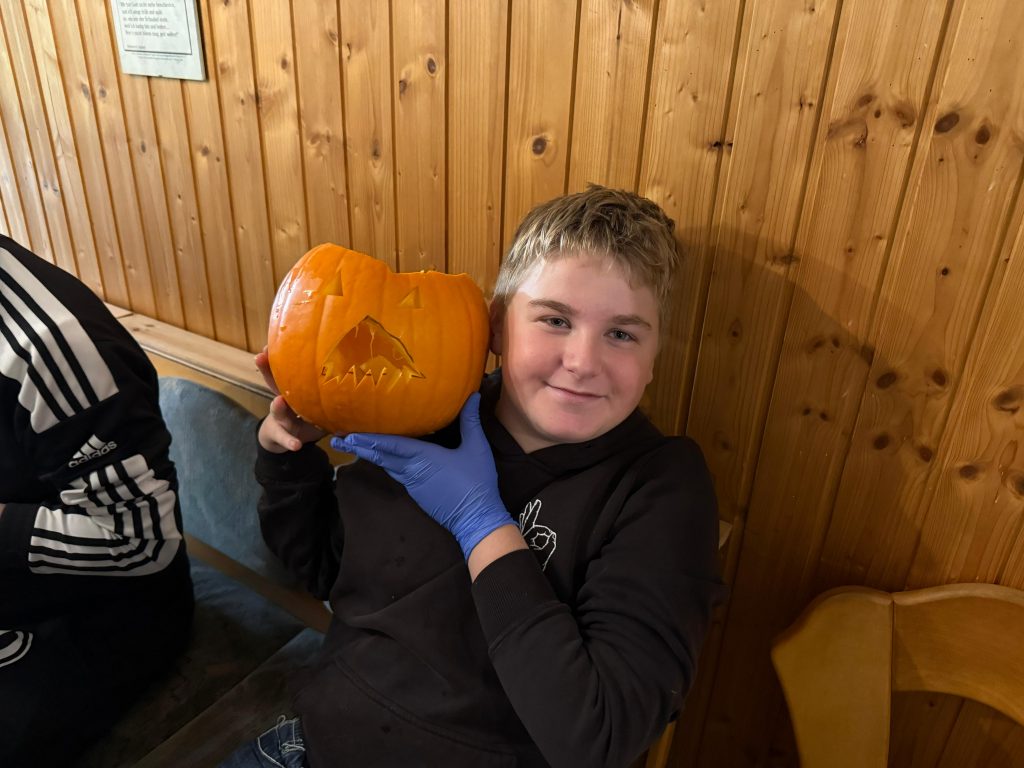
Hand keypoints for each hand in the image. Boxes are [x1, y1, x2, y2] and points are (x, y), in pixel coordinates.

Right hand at [255, 347, 326, 452]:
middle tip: (260, 358)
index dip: (276, 357)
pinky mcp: (284, 438)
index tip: (268, 344)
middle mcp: (284, 402)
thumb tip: (357, 369)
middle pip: (273, 385)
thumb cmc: (306, 413)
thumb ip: (329, 387)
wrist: (288, 439)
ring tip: (279, 402)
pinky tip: (295, 445)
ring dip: (279, 408)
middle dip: (267, 371)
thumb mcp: (313, 398)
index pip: (283, 370)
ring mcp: (282, 420)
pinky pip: (287, 440)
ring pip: (278, 413)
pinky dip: (290, 442)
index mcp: (292, 389)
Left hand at [332, 393, 513, 557]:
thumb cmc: (477, 482)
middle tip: (337, 438)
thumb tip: (473, 396)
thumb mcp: (477, 448)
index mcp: (424, 457)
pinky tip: (381, 458)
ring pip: (386, 466)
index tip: (349, 434)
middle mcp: (412, 470)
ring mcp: (412, 484)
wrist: (476, 519)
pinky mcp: (416, 493)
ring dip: (368, 455)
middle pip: (380, 456)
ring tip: (352, 445)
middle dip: (358, 446)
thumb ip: (471, 421)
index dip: (369, 438)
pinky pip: (395, 474)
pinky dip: (384, 463)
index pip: (391, 445)